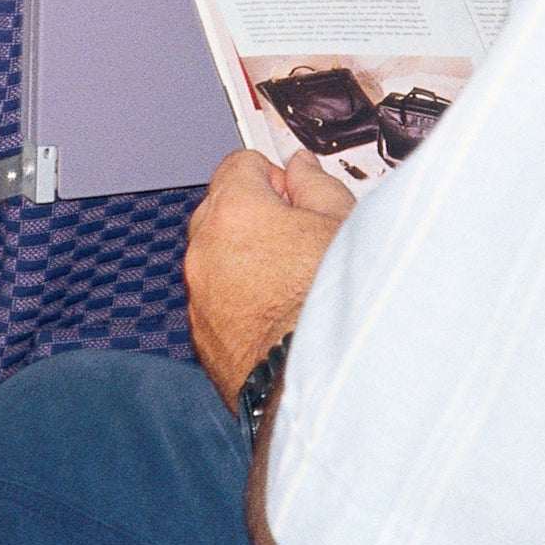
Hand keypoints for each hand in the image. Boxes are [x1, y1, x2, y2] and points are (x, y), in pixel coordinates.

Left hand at [186, 149, 356, 402]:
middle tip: (297, 236)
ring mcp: (200, 297)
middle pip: (220, 210)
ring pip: (215, 260)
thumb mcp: (344, 225)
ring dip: (244, 261)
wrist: (322, 379)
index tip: (292, 192)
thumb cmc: (335, 305)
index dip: (271, 175)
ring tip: (293, 282)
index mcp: (236, 212)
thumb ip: (316, 185)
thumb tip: (302, 170)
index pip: (239, 164)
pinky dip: (238, 302)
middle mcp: (206, 251)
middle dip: (253, 216)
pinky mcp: (203, 338)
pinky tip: (279, 316)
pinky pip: (216, 303)